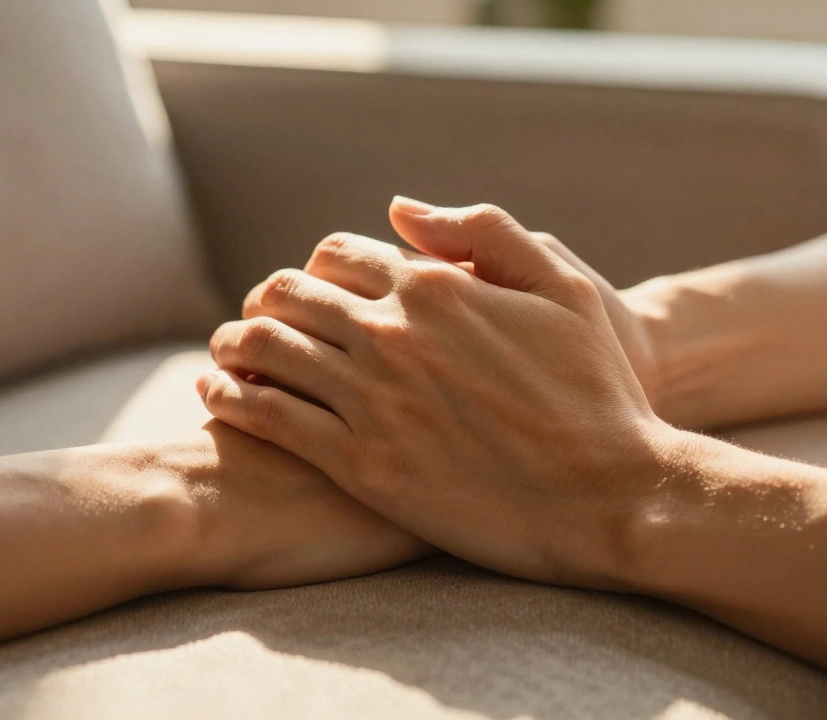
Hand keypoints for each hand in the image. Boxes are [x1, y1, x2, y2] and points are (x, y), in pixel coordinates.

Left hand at [198, 198, 685, 587]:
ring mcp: (370, 400)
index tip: (310, 286)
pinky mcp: (359, 464)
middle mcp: (390, 334)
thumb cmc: (599, 391)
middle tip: (258, 316)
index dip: (317, 266)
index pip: (339, 254)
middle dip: (266, 298)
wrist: (609, 495)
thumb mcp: (564, 287)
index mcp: (434, 286)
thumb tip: (402, 210)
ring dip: (235, 342)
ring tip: (224, 351)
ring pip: (266, 350)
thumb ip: (484, 232)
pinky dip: (230, 398)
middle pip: (289, 295)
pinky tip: (217, 396)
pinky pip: (268, 417)